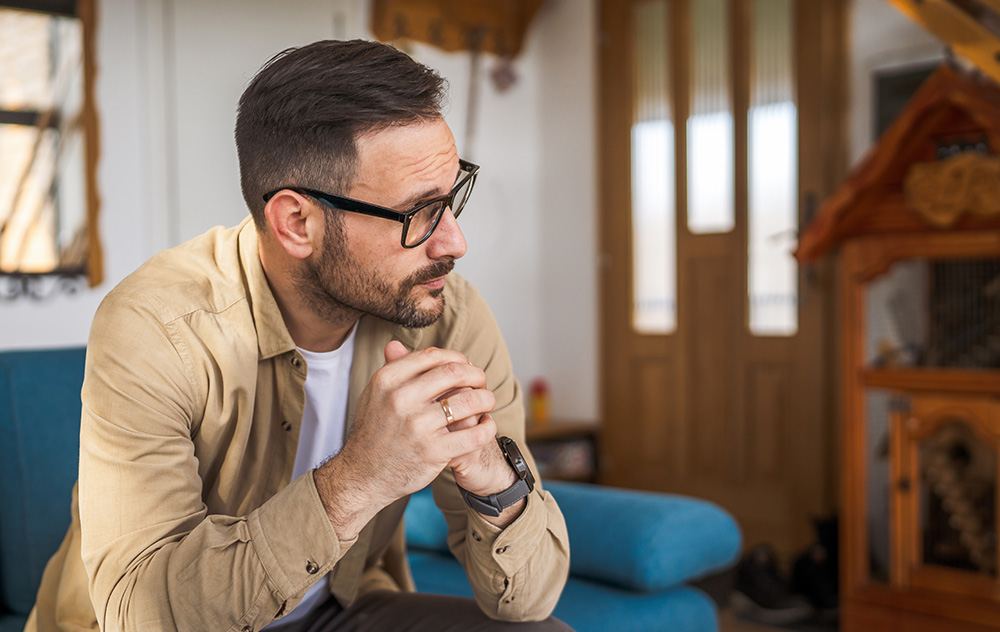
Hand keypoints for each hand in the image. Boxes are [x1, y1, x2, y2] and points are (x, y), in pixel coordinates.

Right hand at [315, 341, 496, 537]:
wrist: (362, 475)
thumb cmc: (373, 432)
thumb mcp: (375, 395)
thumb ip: (391, 369)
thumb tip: (396, 343)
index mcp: (387, 380)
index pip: (434, 356)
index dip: (457, 358)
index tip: (465, 367)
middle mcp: (401, 399)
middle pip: (455, 373)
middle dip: (476, 375)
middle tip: (482, 382)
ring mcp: (417, 426)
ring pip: (469, 401)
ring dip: (486, 399)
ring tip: (487, 402)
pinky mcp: (433, 452)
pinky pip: (474, 434)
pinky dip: (487, 427)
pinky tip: (486, 425)